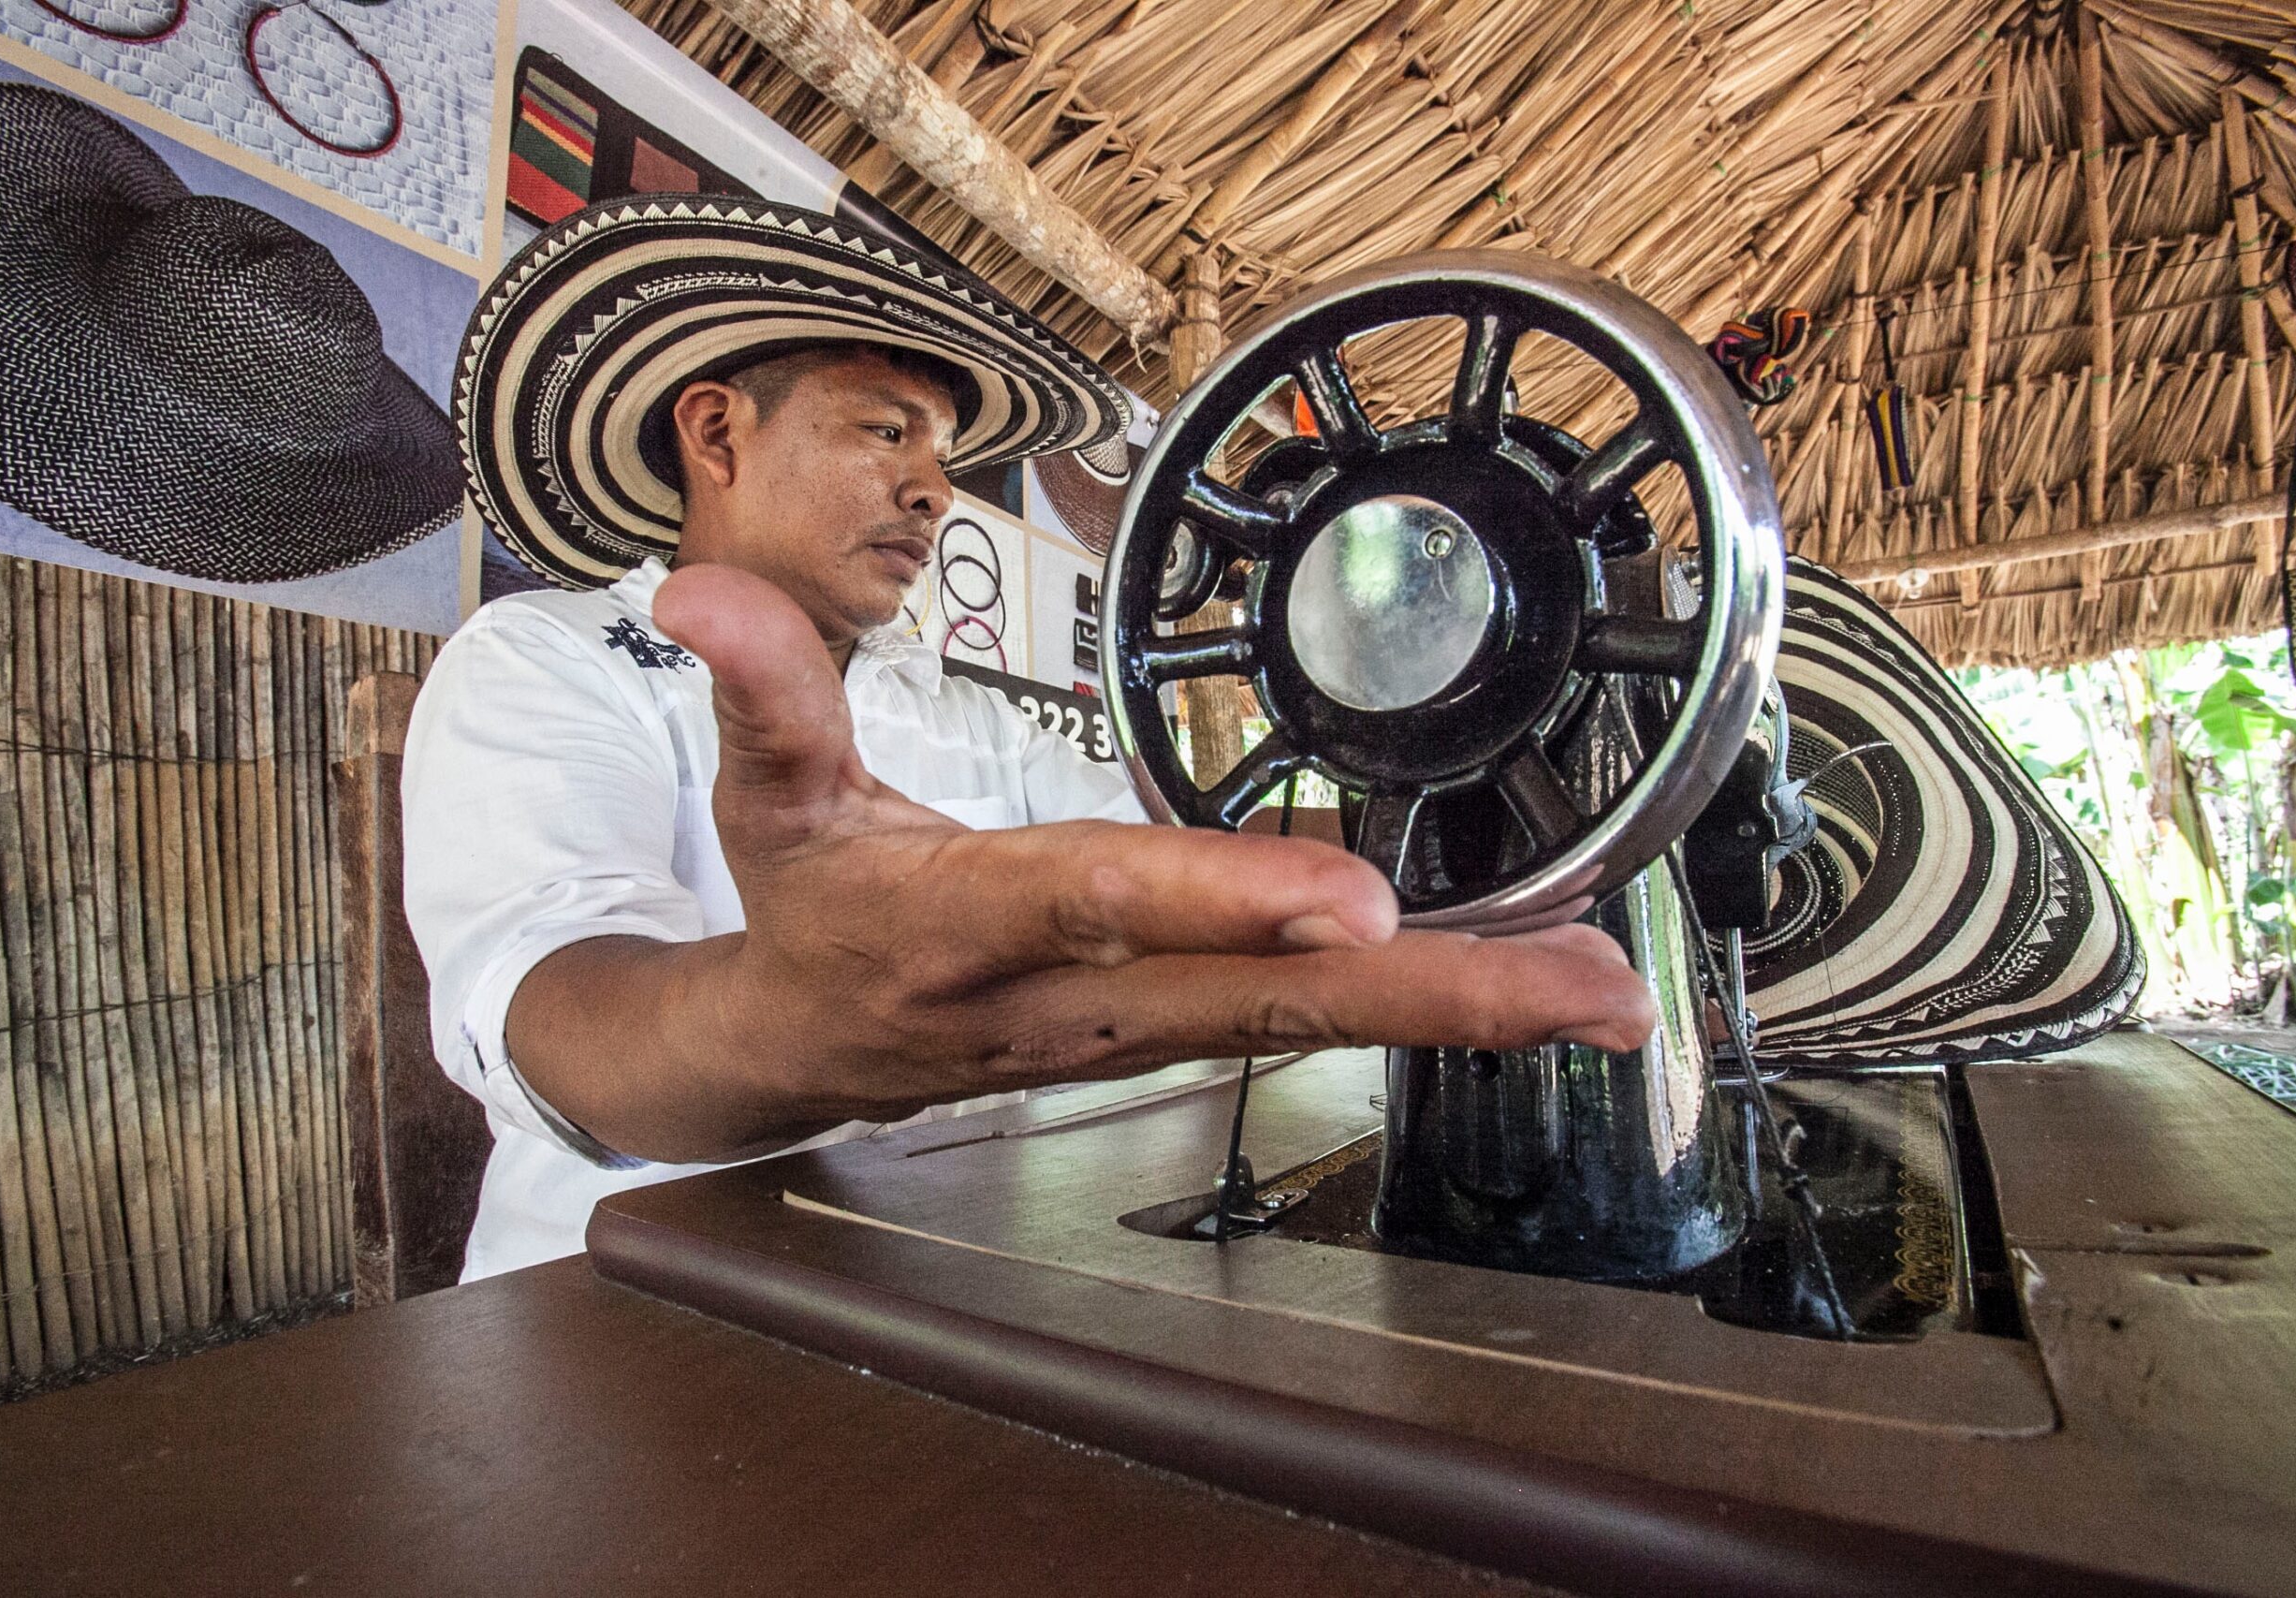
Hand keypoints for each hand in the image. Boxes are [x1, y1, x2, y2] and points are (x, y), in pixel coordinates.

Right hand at [651, 565, 1656, 1128]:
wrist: (792, 1056)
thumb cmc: (801, 911)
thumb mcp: (765, 797)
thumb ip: (761, 686)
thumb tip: (696, 591)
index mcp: (967, 926)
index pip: (1100, 901)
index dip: (1218, 898)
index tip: (1348, 902)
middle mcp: (1072, 999)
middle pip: (1257, 997)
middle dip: (1425, 992)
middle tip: (1579, 986)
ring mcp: (1133, 1035)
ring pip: (1305, 1027)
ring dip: (1460, 1009)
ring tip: (1599, 990)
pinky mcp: (1173, 1038)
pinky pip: (1305, 1028)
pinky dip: (1421, 1009)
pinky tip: (1521, 989)